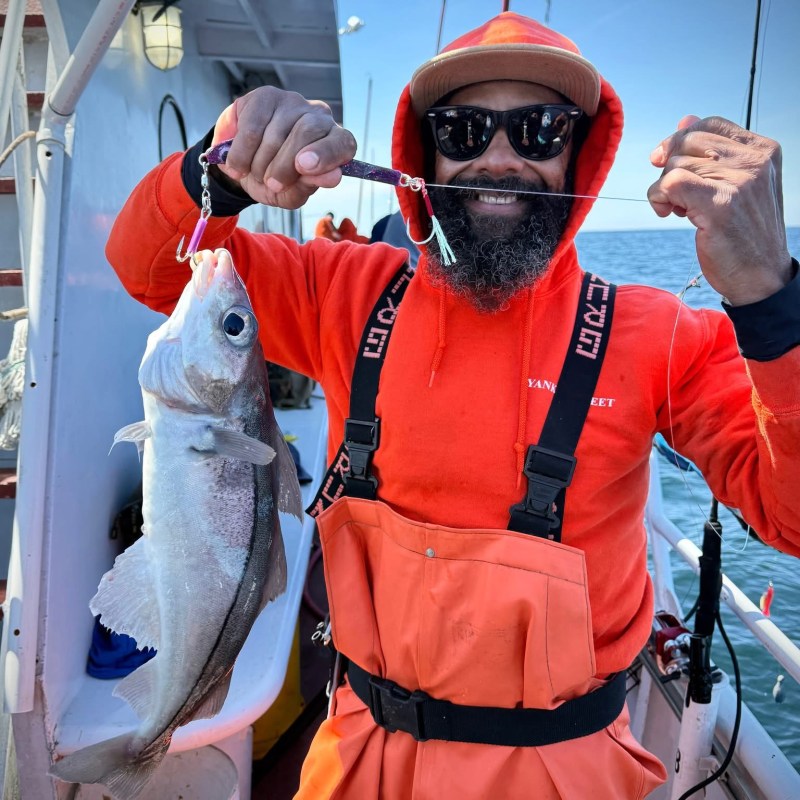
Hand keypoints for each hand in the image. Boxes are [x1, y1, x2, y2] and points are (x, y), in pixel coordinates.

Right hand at [210, 87, 357, 209]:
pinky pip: (251, 127)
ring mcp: (292, 103)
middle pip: (306, 132)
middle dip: (284, 165)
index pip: (343, 142)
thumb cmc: (275, 182)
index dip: (326, 154)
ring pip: (275, 133)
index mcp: (334, 142)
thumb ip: (310, 186)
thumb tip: (333, 177)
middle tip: (272, 184)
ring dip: (260, 164)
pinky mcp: (265, 96)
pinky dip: (241, 153)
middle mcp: (318, 117)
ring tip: (256, 174)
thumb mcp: (291, 193)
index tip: (304, 167)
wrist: (243, 170)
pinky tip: (238, 166)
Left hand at [648, 115, 791, 304]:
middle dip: (669, 169)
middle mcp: (755, 161)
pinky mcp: (720, 204)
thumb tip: (683, 121)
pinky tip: (668, 213)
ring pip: (674, 165)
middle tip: (677, 198)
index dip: (679, 142)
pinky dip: (659, 197)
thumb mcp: (735, 186)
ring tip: (680, 211)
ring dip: (664, 190)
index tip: (665, 163)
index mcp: (763, 150)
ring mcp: (740, 181)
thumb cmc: (743, 233)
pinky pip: (670, 183)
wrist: (760, 277)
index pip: (708, 125)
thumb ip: (713, 153)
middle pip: (686, 143)